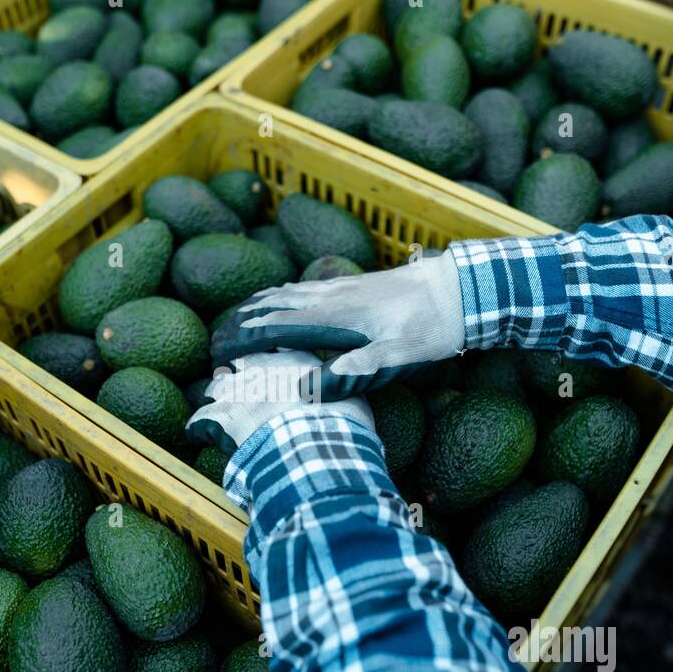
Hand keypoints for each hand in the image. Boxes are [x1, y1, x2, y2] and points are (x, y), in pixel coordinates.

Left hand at [187, 351, 372, 454]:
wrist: (316, 450)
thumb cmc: (341, 426)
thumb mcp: (354, 399)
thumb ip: (342, 387)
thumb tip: (347, 390)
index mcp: (295, 358)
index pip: (275, 344)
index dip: (269, 355)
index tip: (268, 361)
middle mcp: (262, 367)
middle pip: (240, 361)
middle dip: (237, 370)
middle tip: (239, 383)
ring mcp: (237, 390)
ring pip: (216, 386)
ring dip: (216, 397)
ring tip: (219, 408)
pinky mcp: (219, 418)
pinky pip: (199, 422)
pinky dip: (197, 429)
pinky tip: (198, 436)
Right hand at [209, 251, 464, 398]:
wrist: (460, 288)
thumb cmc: (433, 326)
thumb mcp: (401, 355)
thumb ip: (362, 368)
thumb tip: (319, 386)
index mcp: (335, 316)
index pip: (274, 325)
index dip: (242, 339)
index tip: (216, 353)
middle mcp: (331, 297)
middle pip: (272, 305)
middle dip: (239, 322)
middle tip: (212, 341)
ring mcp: (341, 288)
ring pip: (286, 293)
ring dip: (255, 306)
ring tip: (233, 318)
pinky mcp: (353, 285)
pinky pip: (304, 288)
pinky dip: (280, 295)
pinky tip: (281, 298)